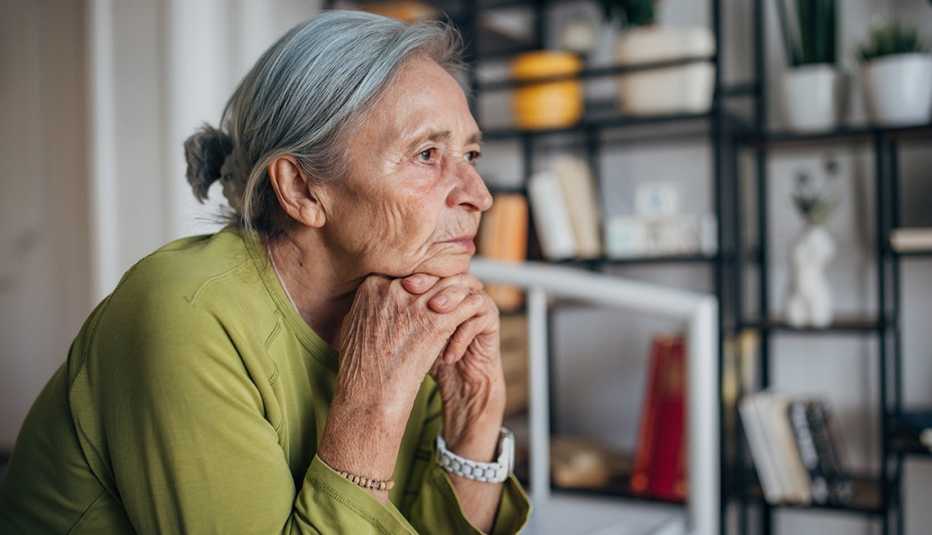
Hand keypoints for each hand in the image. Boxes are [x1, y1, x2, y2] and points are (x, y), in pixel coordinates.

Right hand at [318, 274, 485, 500]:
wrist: (371, 393)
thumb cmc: (361, 365)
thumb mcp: (353, 324)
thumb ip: (367, 303)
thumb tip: (375, 293)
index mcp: (371, 286)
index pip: (404, 269)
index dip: (420, 276)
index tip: (427, 286)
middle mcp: (392, 289)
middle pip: (427, 272)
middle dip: (441, 280)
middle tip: (452, 287)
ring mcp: (415, 304)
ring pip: (448, 284)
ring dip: (459, 291)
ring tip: (465, 298)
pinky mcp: (436, 321)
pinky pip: (463, 304)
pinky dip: (471, 308)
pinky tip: (473, 314)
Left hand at [401, 274, 505, 461]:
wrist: (456, 380)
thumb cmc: (424, 355)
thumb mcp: (405, 332)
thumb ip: (390, 312)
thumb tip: (357, 296)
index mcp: (436, 286)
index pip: (424, 268)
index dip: (409, 272)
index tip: (391, 282)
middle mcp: (457, 287)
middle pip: (445, 271)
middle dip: (428, 280)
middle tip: (411, 291)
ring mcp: (475, 300)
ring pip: (466, 286)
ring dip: (449, 299)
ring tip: (434, 315)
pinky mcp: (490, 318)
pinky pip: (480, 313)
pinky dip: (462, 333)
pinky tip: (448, 354)